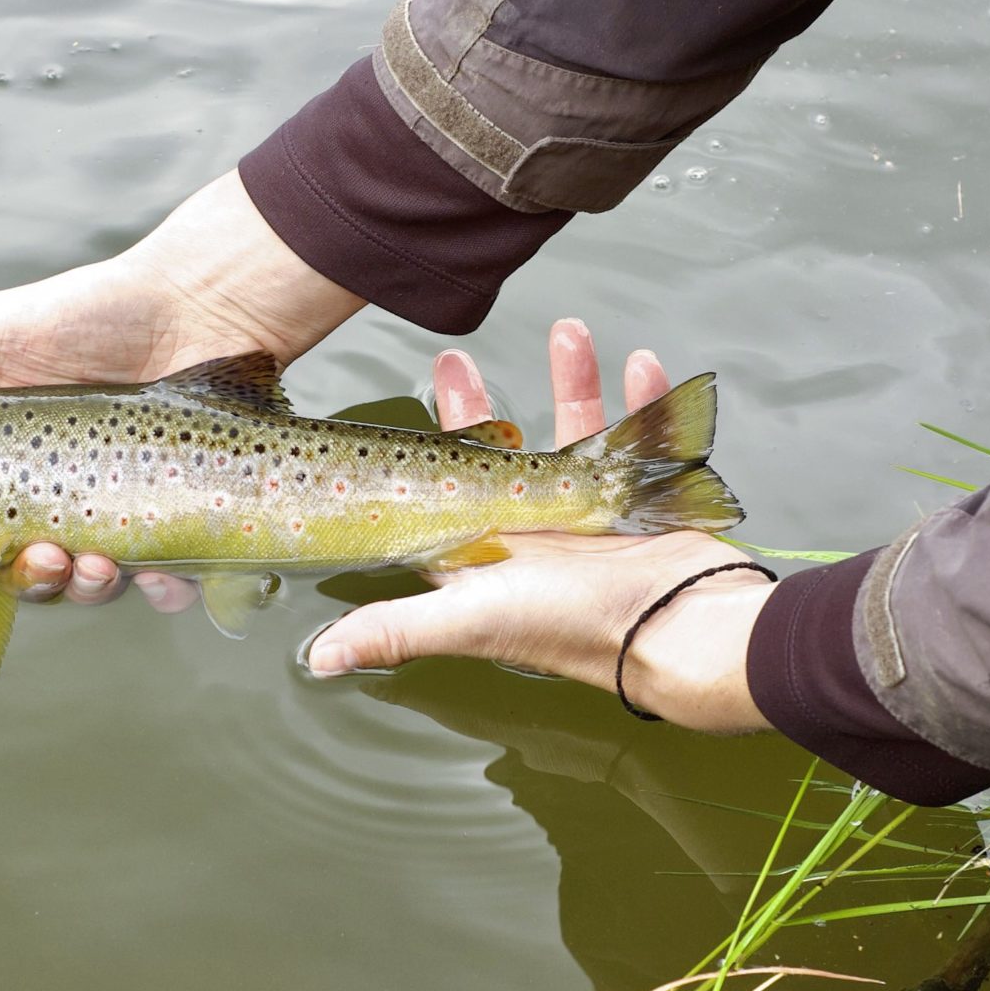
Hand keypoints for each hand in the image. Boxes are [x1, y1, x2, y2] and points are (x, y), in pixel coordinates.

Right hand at [0, 170, 366, 633]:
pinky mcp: (176, 519)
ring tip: (94, 561)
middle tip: (36, 557)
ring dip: (82, 589)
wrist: (198, 304)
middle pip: (15, 576)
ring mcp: (114, 511)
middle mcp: (51, 496)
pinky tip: (161, 572)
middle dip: (21, 584)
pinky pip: (164, 581)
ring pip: (85, 587)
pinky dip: (160, 588)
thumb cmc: (95, 313)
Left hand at [307, 320, 774, 734]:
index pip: (443, 490)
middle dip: (483, 401)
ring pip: (575, 432)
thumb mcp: (468, 620)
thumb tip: (313, 661)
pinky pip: (644, 438)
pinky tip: (643, 364)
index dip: (431, 442)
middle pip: (502, 454)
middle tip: (459, 357)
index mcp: (487, 553)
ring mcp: (590, 517)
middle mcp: (534, 534)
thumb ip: (391, 629)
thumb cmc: (572, 627)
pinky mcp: (642, 503)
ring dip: (573, 380)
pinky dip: (647, 401)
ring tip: (570, 330)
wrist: (676, 628)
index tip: (420, 393)